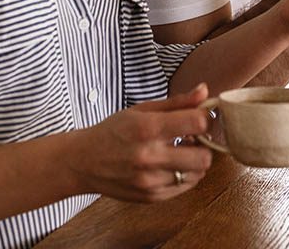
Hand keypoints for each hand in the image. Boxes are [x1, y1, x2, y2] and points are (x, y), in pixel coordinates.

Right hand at [65, 85, 212, 202]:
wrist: (83, 162)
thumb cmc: (113, 131)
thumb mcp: (141, 110)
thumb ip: (177, 102)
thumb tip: (204, 90)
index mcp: (147, 128)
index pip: (197, 123)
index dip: (205, 119)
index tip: (200, 117)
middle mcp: (150, 157)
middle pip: (203, 156)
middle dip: (204, 145)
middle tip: (195, 138)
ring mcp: (151, 181)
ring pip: (197, 174)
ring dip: (196, 161)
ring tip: (181, 151)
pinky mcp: (151, 197)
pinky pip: (184, 188)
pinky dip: (184, 175)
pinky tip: (172, 165)